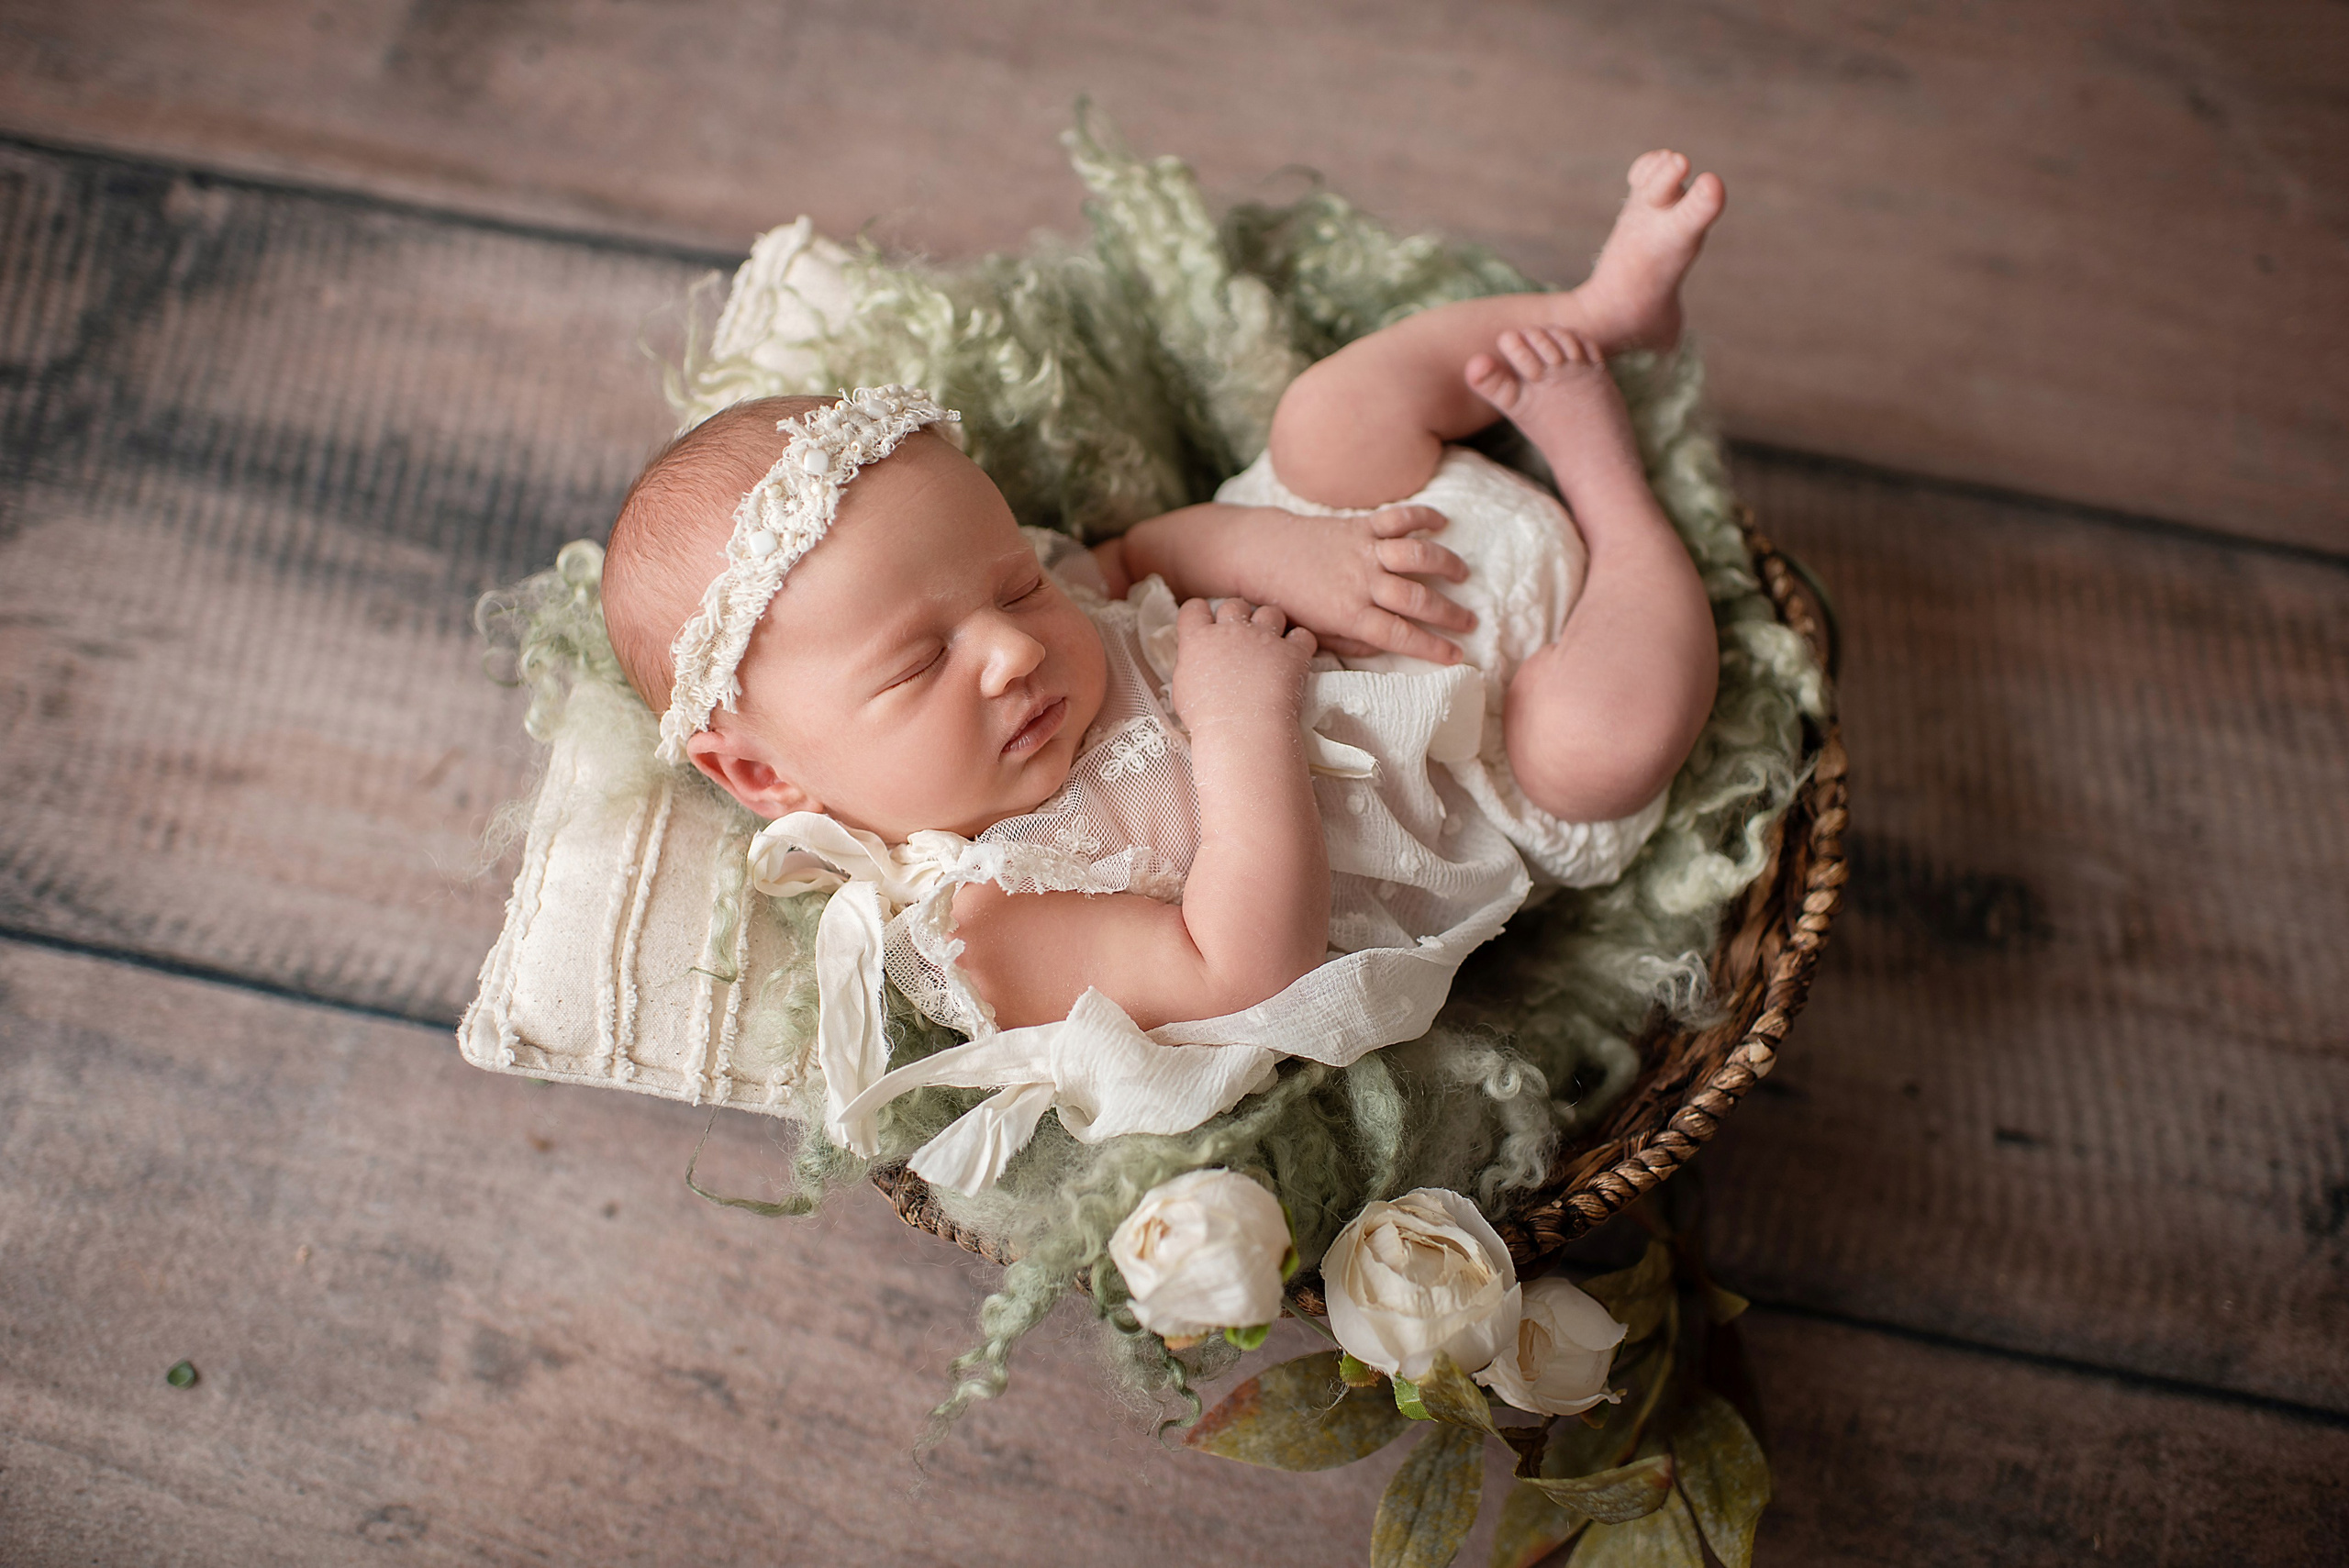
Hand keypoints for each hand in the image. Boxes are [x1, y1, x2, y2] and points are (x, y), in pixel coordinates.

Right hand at [1170, 597, 1319, 735]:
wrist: (1241, 730)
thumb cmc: (1207, 719)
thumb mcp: (1184, 690)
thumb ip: (1191, 665)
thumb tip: (1198, 660)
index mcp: (1198, 639)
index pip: (1194, 608)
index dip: (1201, 614)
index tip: (1207, 627)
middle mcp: (1230, 630)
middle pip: (1235, 605)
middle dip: (1239, 617)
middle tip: (1242, 640)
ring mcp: (1263, 638)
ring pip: (1270, 613)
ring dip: (1271, 626)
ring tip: (1271, 647)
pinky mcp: (1292, 652)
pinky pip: (1303, 636)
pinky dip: (1301, 644)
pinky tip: (1296, 657)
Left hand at [1233, 506, 1475, 663]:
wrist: (1260, 555)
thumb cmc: (1286, 601)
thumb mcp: (1314, 635)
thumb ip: (1350, 644)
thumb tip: (1386, 649)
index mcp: (1349, 615)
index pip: (1400, 636)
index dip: (1432, 648)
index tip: (1457, 655)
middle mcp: (1360, 583)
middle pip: (1416, 599)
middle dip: (1449, 613)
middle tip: (1470, 621)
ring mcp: (1362, 551)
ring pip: (1415, 555)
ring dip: (1445, 564)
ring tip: (1463, 576)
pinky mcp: (1359, 526)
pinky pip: (1398, 518)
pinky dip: (1423, 517)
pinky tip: (1442, 523)